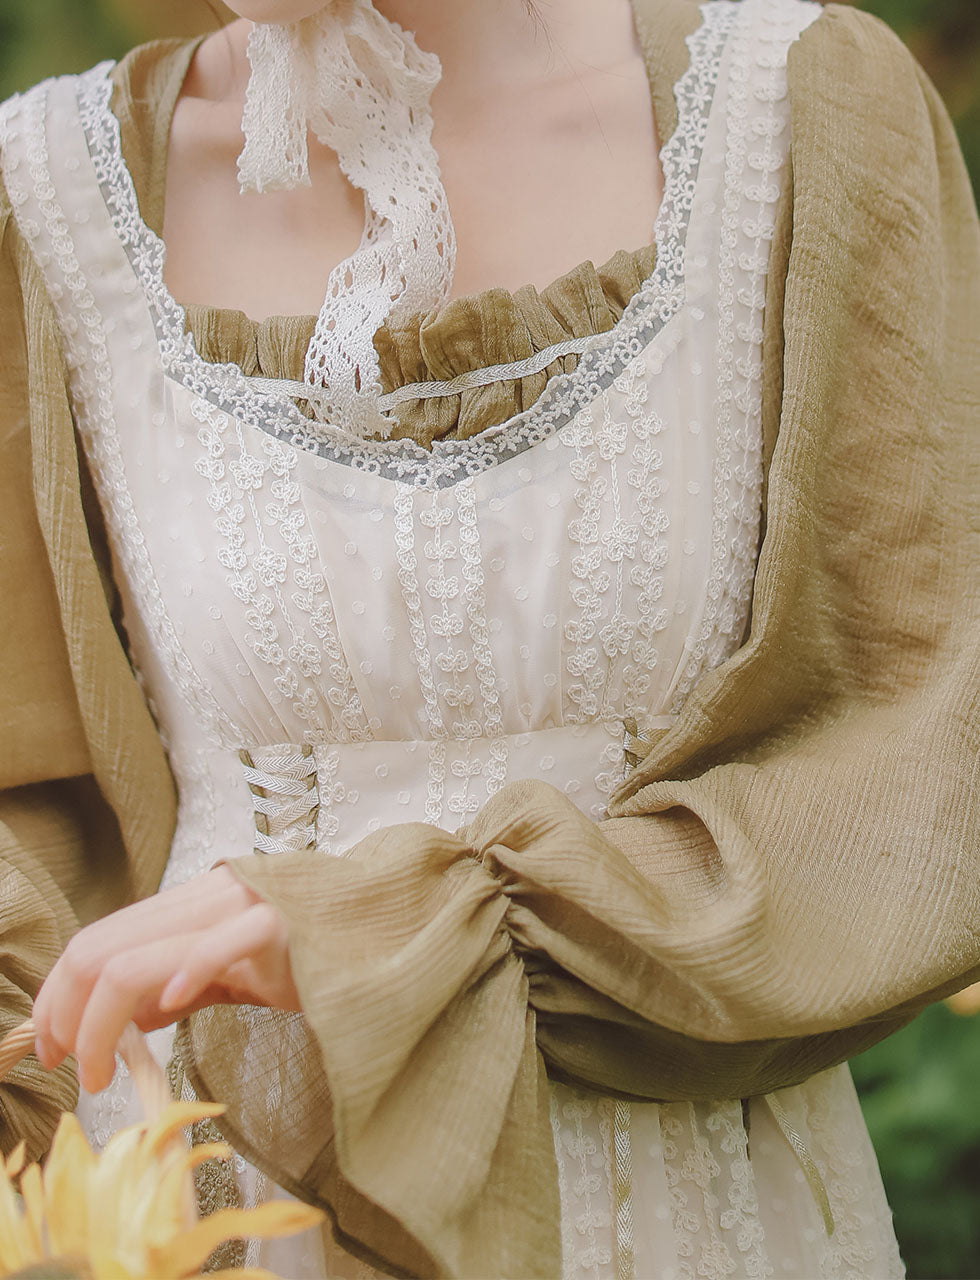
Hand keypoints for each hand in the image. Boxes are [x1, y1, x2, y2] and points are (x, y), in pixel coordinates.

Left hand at [31, 864, 299, 1092]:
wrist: (390, 930)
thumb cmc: (316, 956)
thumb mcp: (235, 971)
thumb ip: (184, 983)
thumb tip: (131, 1016)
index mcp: (192, 905)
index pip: (97, 940)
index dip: (58, 996)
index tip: (52, 1046)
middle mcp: (206, 898)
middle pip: (100, 950)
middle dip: (67, 1017)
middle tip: (71, 1069)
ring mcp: (241, 908)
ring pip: (137, 958)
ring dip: (101, 1024)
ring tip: (101, 1072)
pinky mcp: (280, 926)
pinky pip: (219, 945)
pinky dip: (184, 975)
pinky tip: (170, 1009)